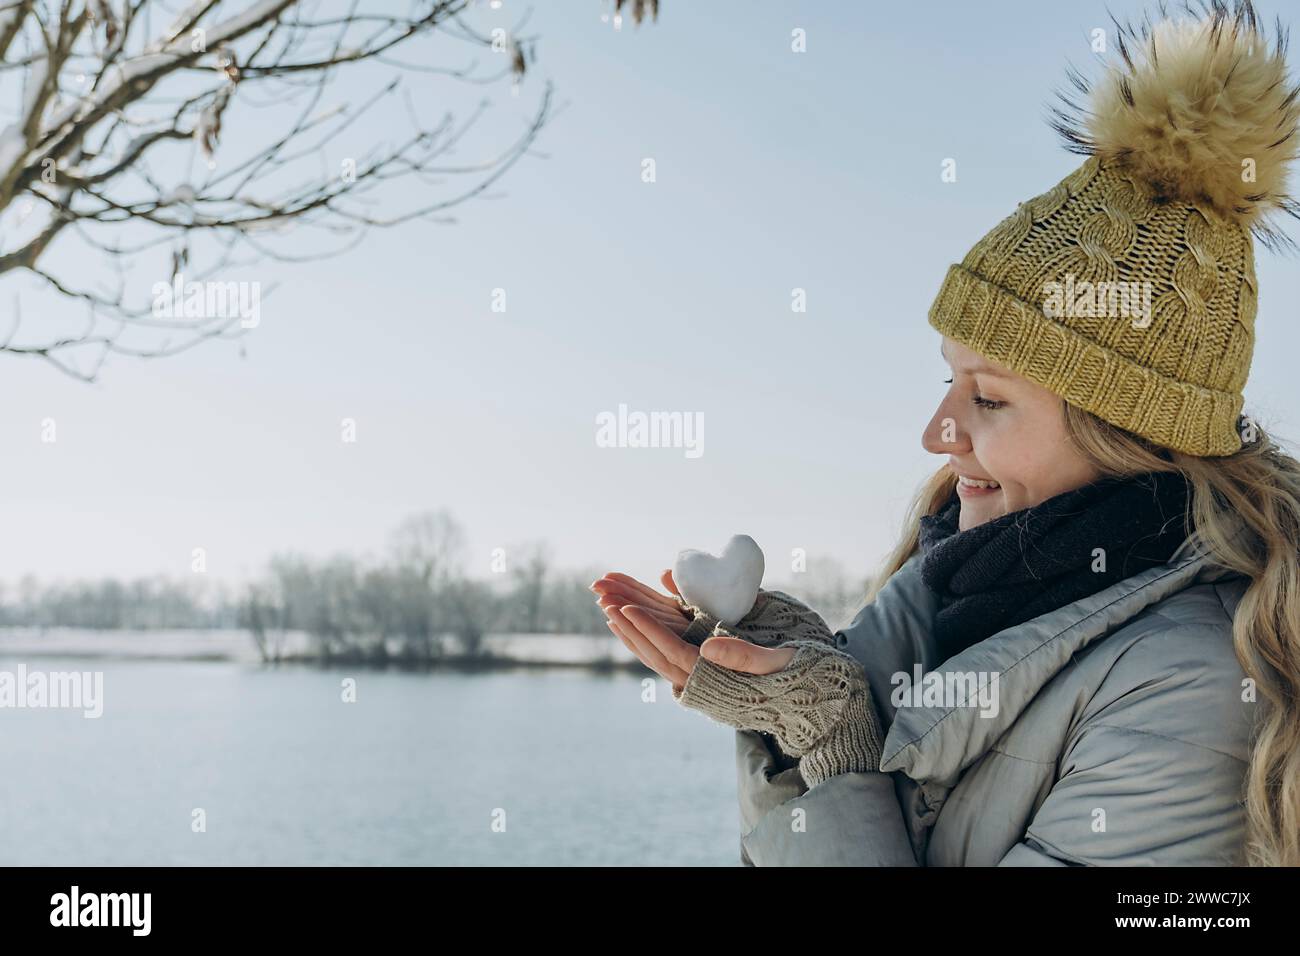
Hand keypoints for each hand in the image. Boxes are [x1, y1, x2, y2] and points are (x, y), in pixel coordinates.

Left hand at [591, 570, 794, 691]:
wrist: (808, 699)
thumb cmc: (799, 676)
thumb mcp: (777, 663)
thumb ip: (744, 656)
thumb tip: (705, 647)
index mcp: (715, 679)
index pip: (672, 651)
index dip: (648, 629)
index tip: (625, 608)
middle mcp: (701, 681)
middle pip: (654, 652)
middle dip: (628, 624)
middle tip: (603, 597)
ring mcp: (698, 677)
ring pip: (655, 653)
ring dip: (631, 629)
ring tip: (607, 605)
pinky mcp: (701, 669)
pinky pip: (666, 651)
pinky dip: (646, 634)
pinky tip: (632, 618)